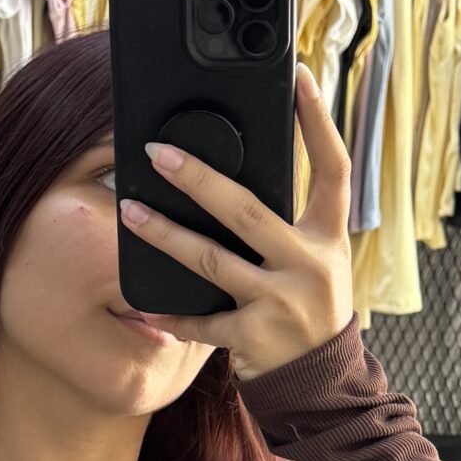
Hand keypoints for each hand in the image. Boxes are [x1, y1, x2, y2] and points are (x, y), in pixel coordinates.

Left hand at [117, 59, 355, 382]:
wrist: (323, 381)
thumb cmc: (312, 308)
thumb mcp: (319, 260)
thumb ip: (290, 223)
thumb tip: (238, 174)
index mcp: (330, 237)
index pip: (332, 168)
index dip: (317, 122)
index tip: (298, 78)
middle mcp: (309, 264)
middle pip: (247, 210)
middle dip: (198, 179)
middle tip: (158, 154)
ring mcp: (281, 301)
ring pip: (211, 259)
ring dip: (164, 234)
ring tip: (128, 212)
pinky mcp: (255, 336)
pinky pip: (202, 319)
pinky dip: (172, 312)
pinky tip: (144, 303)